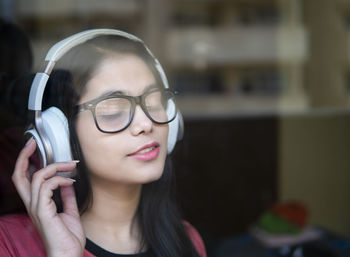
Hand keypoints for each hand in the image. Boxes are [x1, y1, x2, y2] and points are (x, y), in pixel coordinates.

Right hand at [12, 138, 84, 256]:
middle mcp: (33, 204)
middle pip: (18, 176)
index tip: (35, 148)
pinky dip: (60, 180)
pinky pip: (47, 187)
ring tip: (71, 165)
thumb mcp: (69, 212)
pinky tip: (71, 182)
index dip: (26, 162)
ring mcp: (36, 208)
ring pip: (37, 177)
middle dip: (24, 157)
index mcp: (37, 204)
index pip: (24, 179)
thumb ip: (67, 197)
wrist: (68, 255)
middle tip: (34, 143)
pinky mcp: (43, 211)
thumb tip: (68, 182)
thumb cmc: (68, 238)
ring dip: (55, 166)